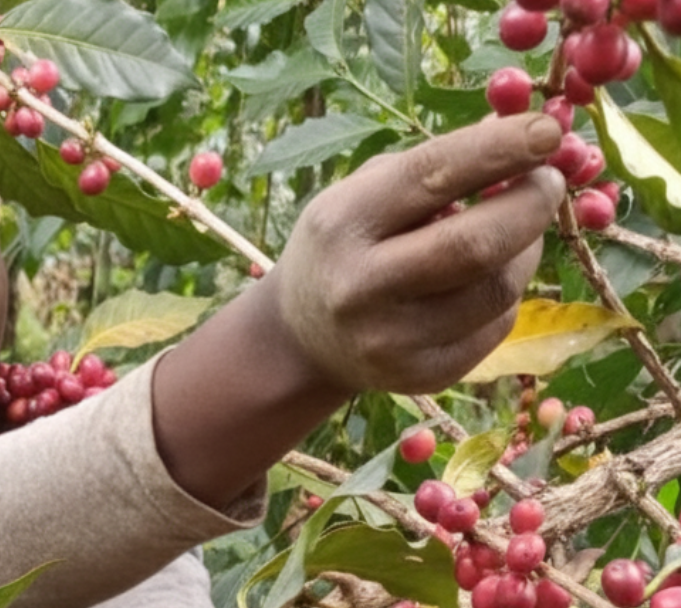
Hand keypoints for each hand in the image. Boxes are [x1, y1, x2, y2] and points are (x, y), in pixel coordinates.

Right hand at [272, 113, 565, 394]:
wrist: (305, 337)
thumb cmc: (345, 246)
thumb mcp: (362, 195)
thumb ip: (433, 167)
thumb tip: (525, 140)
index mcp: (341, 223)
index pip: (430, 176)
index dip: (497, 149)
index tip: (547, 128)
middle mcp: (360, 285)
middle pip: (474, 244)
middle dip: (530, 204)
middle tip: (550, 181)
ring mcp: (391, 339)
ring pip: (497, 289)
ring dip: (525, 249)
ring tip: (515, 230)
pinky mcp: (423, 376)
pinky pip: (496, 326)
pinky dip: (506, 293)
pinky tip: (486, 278)